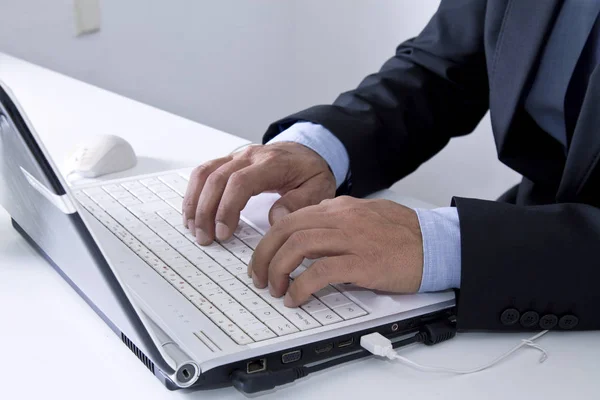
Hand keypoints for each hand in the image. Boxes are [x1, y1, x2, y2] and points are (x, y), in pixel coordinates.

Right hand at [183, 142, 335, 244]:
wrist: (307, 152)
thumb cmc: (310, 173)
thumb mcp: (319, 189)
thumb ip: (300, 203)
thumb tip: (275, 218)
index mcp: (272, 163)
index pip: (241, 182)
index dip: (228, 208)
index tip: (224, 233)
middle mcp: (250, 156)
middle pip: (217, 179)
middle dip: (206, 211)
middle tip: (205, 238)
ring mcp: (236, 157)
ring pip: (204, 173)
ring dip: (195, 202)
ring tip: (194, 229)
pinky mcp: (228, 162)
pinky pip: (203, 172)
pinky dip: (194, 193)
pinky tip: (192, 213)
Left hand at [250, 196, 423, 306]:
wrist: (436, 243)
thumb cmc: (402, 233)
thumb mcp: (363, 216)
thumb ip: (334, 221)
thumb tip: (307, 231)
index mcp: (338, 208)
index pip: (289, 219)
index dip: (268, 241)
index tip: (262, 259)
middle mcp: (340, 219)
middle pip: (286, 231)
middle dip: (264, 256)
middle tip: (259, 278)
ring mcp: (351, 239)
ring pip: (297, 246)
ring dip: (278, 270)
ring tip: (276, 289)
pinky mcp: (363, 262)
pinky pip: (321, 272)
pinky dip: (301, 286)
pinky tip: (296, 298)